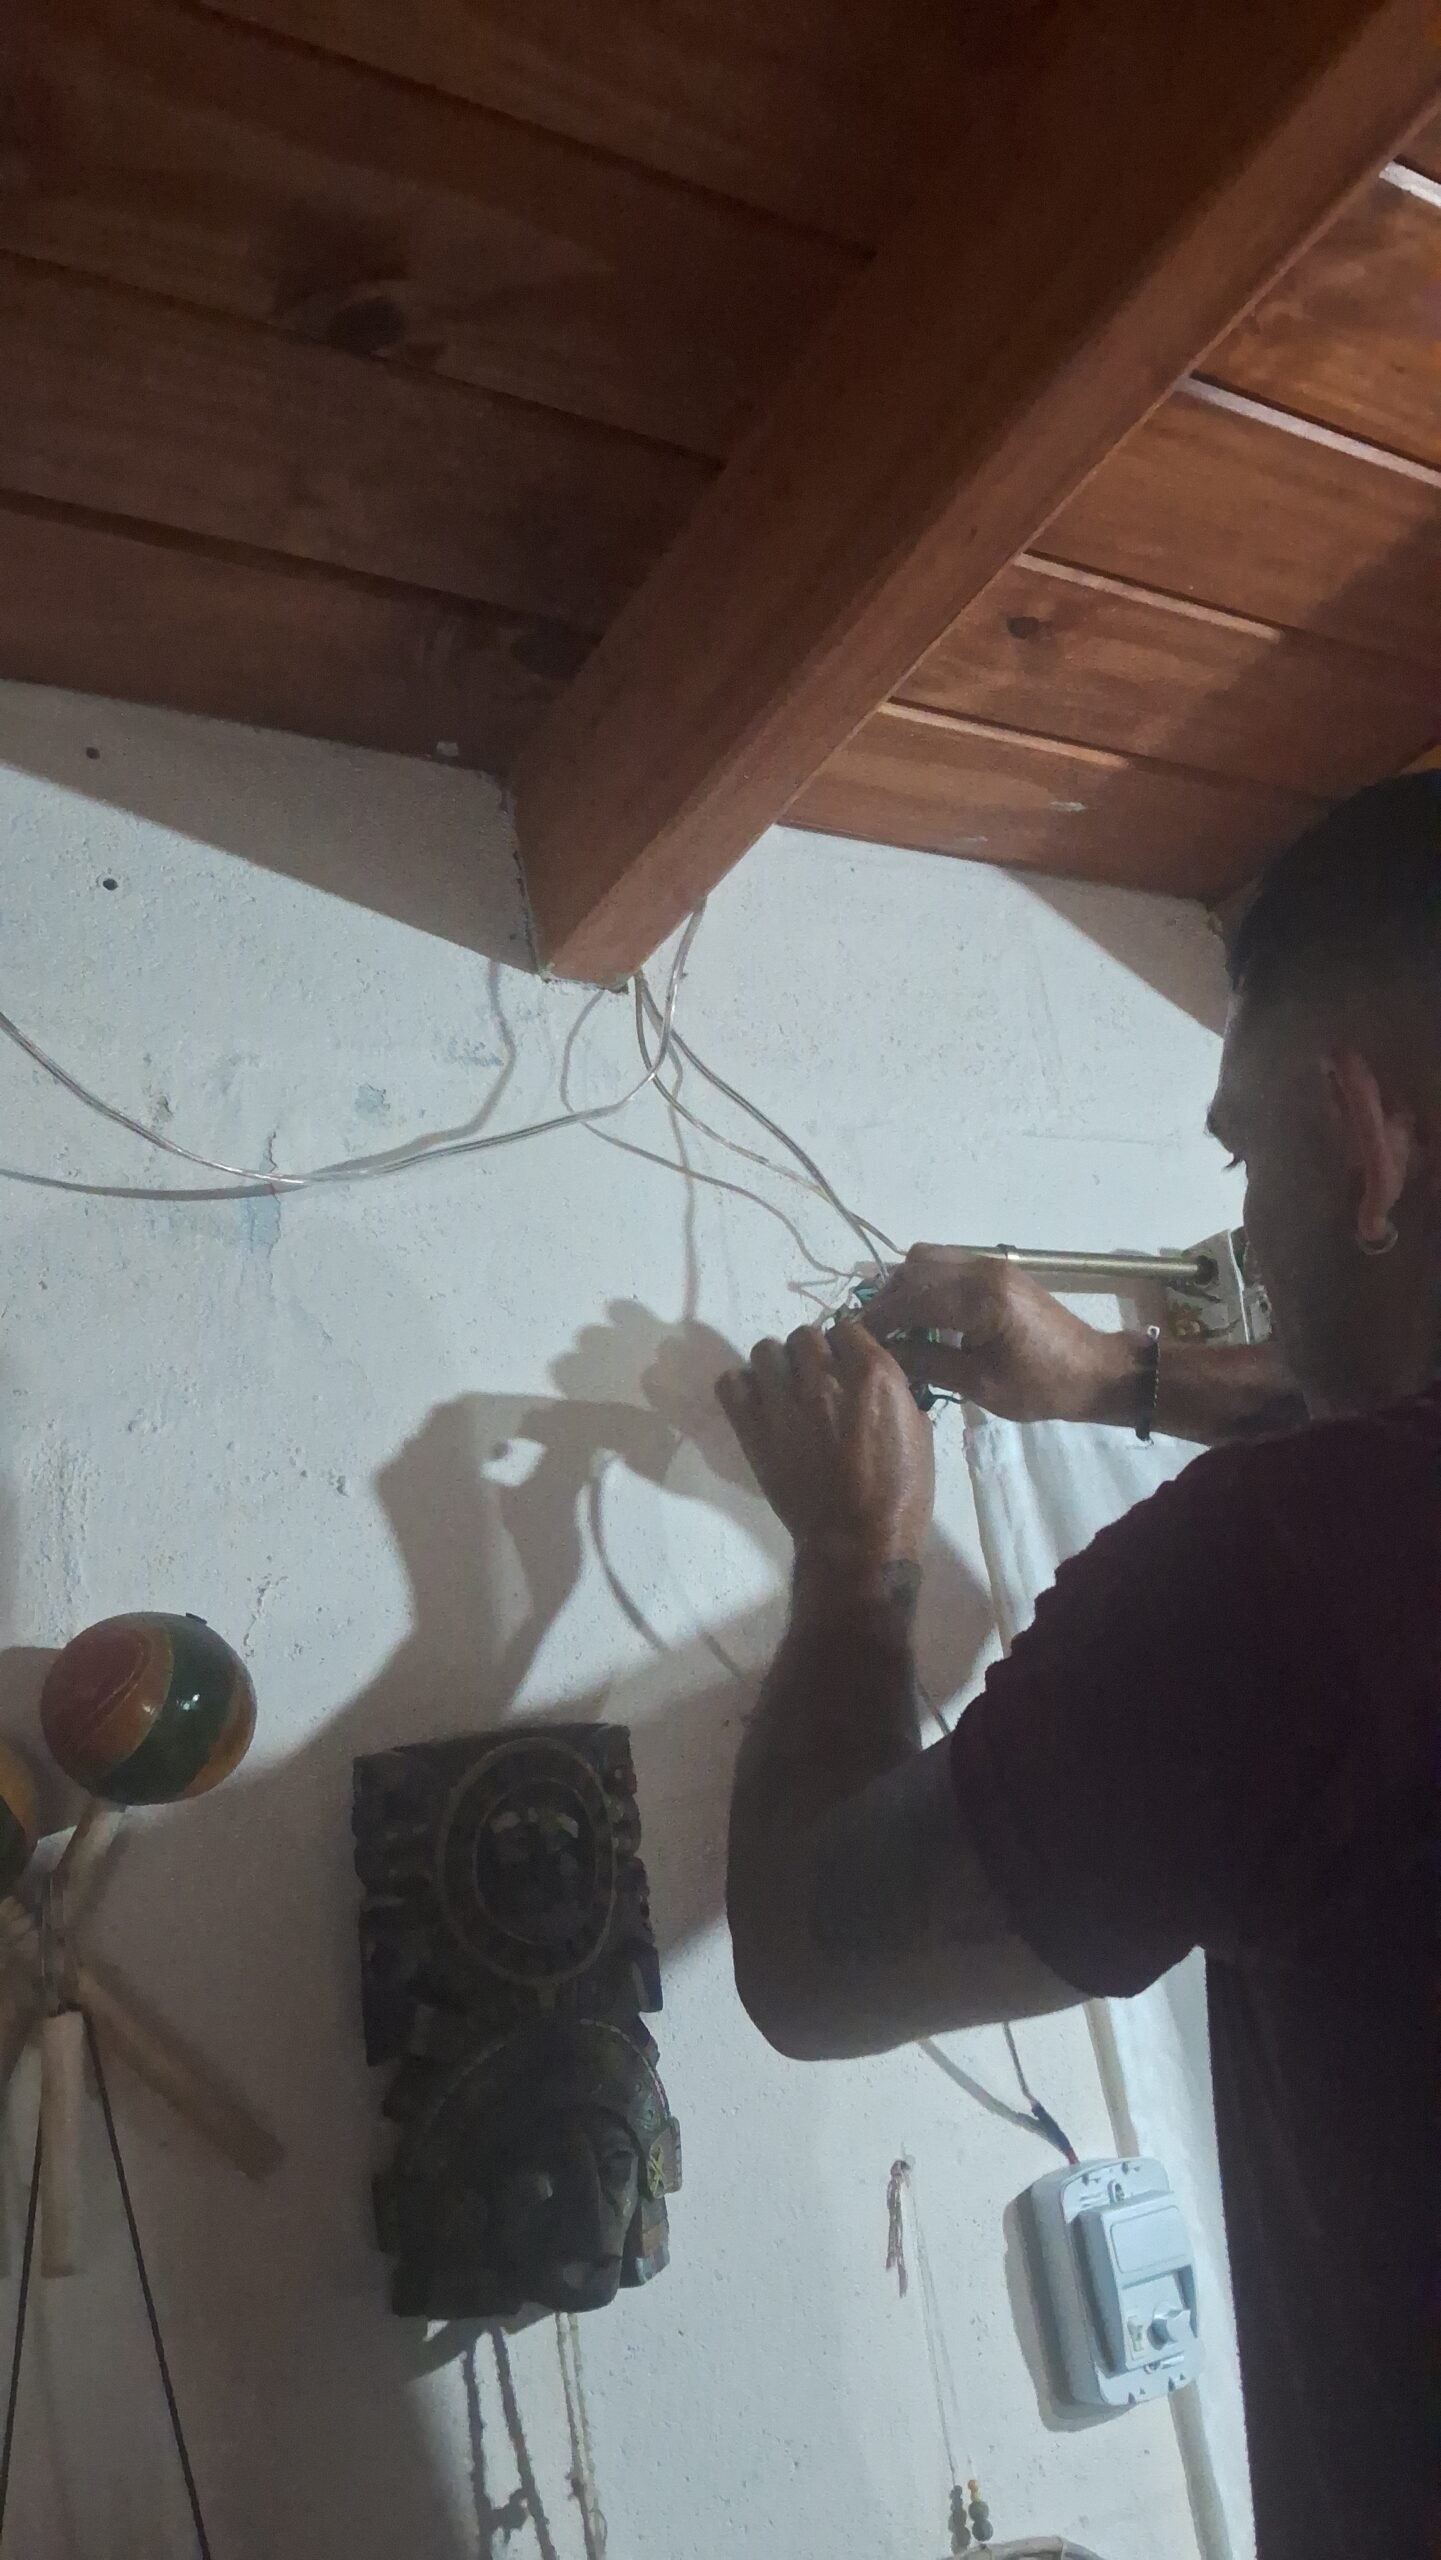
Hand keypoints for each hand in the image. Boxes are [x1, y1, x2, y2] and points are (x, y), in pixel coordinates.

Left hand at [715, 1325, 933, 1566]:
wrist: (857, 1540)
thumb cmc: (900, 1491)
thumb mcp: (917, 1430)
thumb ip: (893, 1390)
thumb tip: (870, 1373)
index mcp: (873, 1374)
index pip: (847, 1327)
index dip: (846, 1346)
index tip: (846, 1365)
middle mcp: (823, 1378)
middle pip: (804, 1335)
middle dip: (811, 1354)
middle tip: (816, 1382)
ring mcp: (782, 1401)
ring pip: (765, 1349)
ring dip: (777, 1366)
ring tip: (785, 1392)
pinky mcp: (751, 1427)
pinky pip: (730, 1382)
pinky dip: (742, 1387)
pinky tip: (758, 1405)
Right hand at [861, 1247, 1133, 1423]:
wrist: (1093, 1370)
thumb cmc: (1041, 1387)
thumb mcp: (981, 1385)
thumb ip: (928, 1363)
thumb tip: (881, 1354)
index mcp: (982, 1299)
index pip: (911, 1300)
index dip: (877, 1320)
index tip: (850, 1341)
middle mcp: (983, 1270)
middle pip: (913, 1271)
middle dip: (884, 1302)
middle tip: (867, 1336)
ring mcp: (991, 1264)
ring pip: (926, 1261)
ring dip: (902, 1289)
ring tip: (891, 1327)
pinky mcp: (996, 1269)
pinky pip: (945, 1264)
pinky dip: (923, 1284)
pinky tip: (919, 1315)